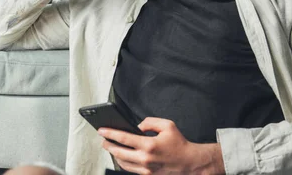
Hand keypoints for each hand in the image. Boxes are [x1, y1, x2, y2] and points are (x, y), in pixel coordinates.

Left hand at [99, 117, 224, 174]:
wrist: (190, 163)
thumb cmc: (179, 143)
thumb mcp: (167, 125)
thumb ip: (149, 122)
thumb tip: (136, 126)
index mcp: (149, 145)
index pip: (123, 138)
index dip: (110, 133)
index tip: (101, 130)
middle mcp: (145, 159)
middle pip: (118, 152)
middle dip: (108, 145)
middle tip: (103, 140)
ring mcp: (146, 169)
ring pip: (122, 163)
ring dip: (114, 155)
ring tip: (111, 147)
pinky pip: (130, 169)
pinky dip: (123, 162)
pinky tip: (121, 155)